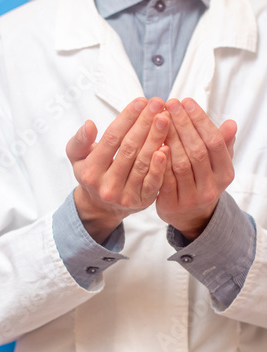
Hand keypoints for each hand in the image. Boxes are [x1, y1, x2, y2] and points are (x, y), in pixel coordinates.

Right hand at [66, 98, 169, 243]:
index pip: (111, 139)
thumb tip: (89, 125)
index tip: (141, 101)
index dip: (127, 118)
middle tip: (158, 104)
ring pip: (142, 163)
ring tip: (165, 118)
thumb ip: (79, 140)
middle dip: (145, 123)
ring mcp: (125, 196)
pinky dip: (160, 165)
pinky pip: (153, 182)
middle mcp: (107, 186)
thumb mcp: (78, 157)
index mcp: (91, 172)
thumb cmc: (92, 174)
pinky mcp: (142, 202)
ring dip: (156, 139)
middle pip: (129, 149)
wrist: (102, 207)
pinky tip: (167, 147)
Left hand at [156, 98, 236, 240]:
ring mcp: (191, 198)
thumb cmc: (202, 180)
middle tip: (170, 104)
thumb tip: (231, 123)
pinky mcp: (171, 205)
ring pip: (180, 164)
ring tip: (159, 118)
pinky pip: (164, 179)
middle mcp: (210, 187)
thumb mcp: (216, 165)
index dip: (200, 120)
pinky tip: (152, 142)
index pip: (214, 142)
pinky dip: (159, 160)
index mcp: (225, 174)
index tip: (186, 102)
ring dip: (170, 138)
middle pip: (197, 151)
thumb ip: (222, 145)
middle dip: (183, 125)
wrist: (190, 216)